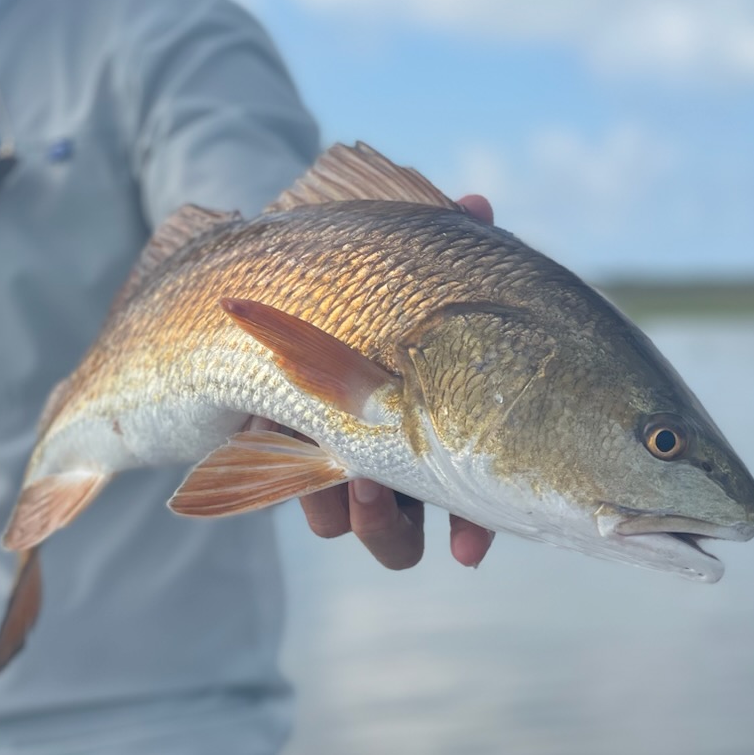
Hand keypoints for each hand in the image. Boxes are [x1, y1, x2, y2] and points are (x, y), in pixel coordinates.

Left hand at [298, 194, 495, 568]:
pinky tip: (289, 446)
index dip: (473, 527)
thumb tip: (474, 207)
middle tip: (377, 488)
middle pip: (400, 533)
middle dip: (393, 526)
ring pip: (346, 523)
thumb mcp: (407, 257)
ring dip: (351, 512)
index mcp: (438, 428)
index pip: (469, 496)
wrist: (279, 273)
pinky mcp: (279, 446)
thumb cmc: (369, 273)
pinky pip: (289, 490)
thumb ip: (447, 241)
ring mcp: (333, 457)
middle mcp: (389, 457)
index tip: (466, 547)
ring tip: (345, 473)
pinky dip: (294, 483)